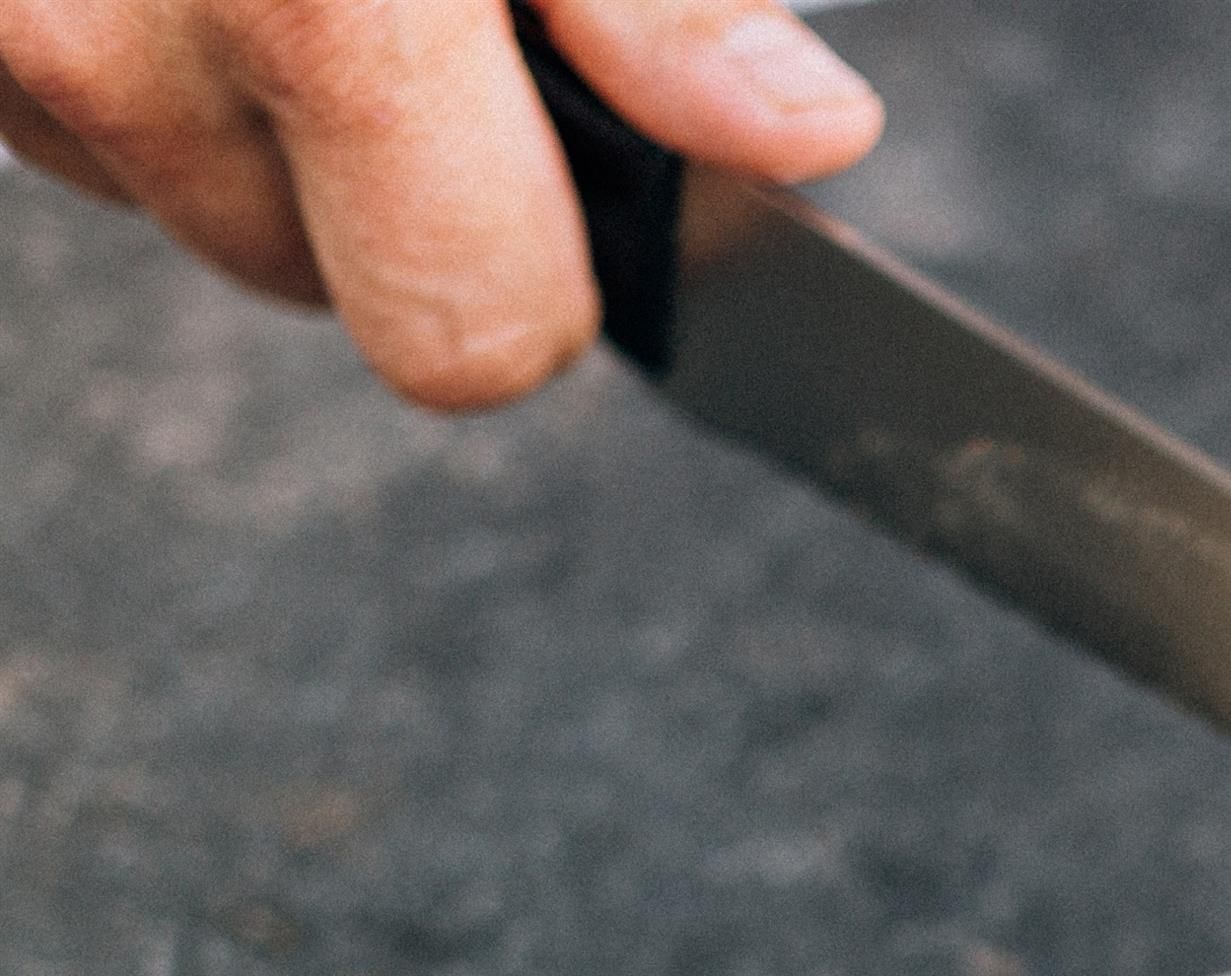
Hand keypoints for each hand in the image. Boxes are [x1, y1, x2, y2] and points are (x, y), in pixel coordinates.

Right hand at [0, 0, 879, 410]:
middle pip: (318, 289)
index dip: (547, 284)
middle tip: (420, 18)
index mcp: (330, 14)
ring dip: (258, 107)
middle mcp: (122, 38)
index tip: (572, 189)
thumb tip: (797, 137)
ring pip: (186, 195)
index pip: (470, 335)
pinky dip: (146, 37)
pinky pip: (66, 110)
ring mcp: (5, 37)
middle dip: (396, 184)